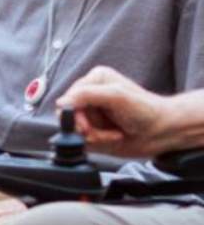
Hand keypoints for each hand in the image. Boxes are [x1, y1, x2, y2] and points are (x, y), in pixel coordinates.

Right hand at [58, 66, 172, 156]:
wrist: (162, 131)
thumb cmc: (147, 110)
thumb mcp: (117, 96)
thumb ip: (87, 95)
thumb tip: (61, 102)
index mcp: (94, 81)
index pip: (68, 99)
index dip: (76, 114)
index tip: (89, 123)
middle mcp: (90, 96)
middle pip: (69, 117)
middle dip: (87, 128)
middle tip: (104, 129)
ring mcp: (92, 115)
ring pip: (75, 131)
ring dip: (95, 137)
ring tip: (114, 133)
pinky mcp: (94, 130)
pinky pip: (82, 141)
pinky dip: (97, 143)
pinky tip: (113, 137)